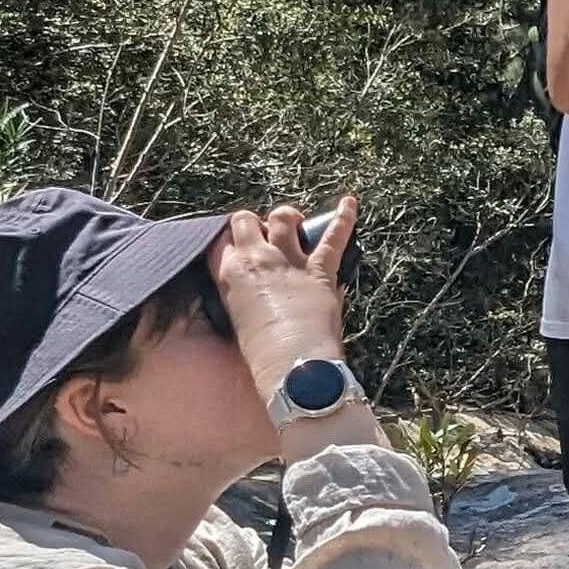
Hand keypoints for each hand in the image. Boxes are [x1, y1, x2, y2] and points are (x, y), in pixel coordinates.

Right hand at [209, 195, 353, 409]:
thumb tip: (260, 289)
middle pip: (246, 220)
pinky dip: (344, 218)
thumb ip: (245, 295)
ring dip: (288, 218)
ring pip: (283, 218)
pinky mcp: (319, 269)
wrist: (292, 366)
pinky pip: (334, 236)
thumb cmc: (261, 353)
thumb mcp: (238, 319)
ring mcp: (289, 261)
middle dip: (254, 222)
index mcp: (229, 274)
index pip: (219, 239)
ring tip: (296, 222)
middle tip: (264, 235)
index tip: (237, 244)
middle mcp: (256, 259)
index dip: (229, 238)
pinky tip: (350, 202)